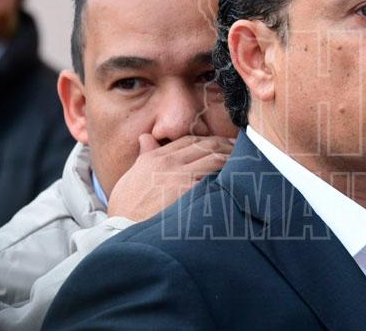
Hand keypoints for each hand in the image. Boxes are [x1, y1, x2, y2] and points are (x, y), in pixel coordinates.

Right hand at [107, 134, 234, 220]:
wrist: (120, 228)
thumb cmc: (126, 208)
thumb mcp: (132, 176)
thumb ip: (144, 156)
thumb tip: (146, 138)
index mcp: (154, 157)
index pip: (188, 141)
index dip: (208, 140)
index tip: (221, 143)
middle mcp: (167, 161)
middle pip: (204, 145)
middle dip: (224, 144)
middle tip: (239, 147)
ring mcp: (178, 174)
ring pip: (212, 157)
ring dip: (230, 157)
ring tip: (244, 159)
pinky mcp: (187, 189)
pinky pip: (213, 175)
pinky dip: (226, 172)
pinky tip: (237, 175)